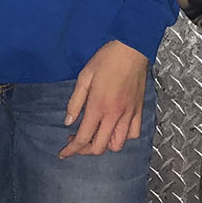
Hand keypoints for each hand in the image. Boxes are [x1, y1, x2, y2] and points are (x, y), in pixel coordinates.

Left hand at [59, 40, 147, 158]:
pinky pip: (133, 133)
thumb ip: (75, 102)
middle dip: (85, 150)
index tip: (62, 153)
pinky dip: (123, 137)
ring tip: (96, 135)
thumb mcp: (84, 77)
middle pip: (99, 147)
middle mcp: (115, 115)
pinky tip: (115, 129)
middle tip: (77, 140)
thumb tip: (68, 122)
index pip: (83, 138)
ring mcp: (129, 114)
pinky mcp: (139, 110)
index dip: (70, 150)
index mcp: (99, 106)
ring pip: (118, 145)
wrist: (132, 49)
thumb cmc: (107, 59)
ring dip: (104, 145)